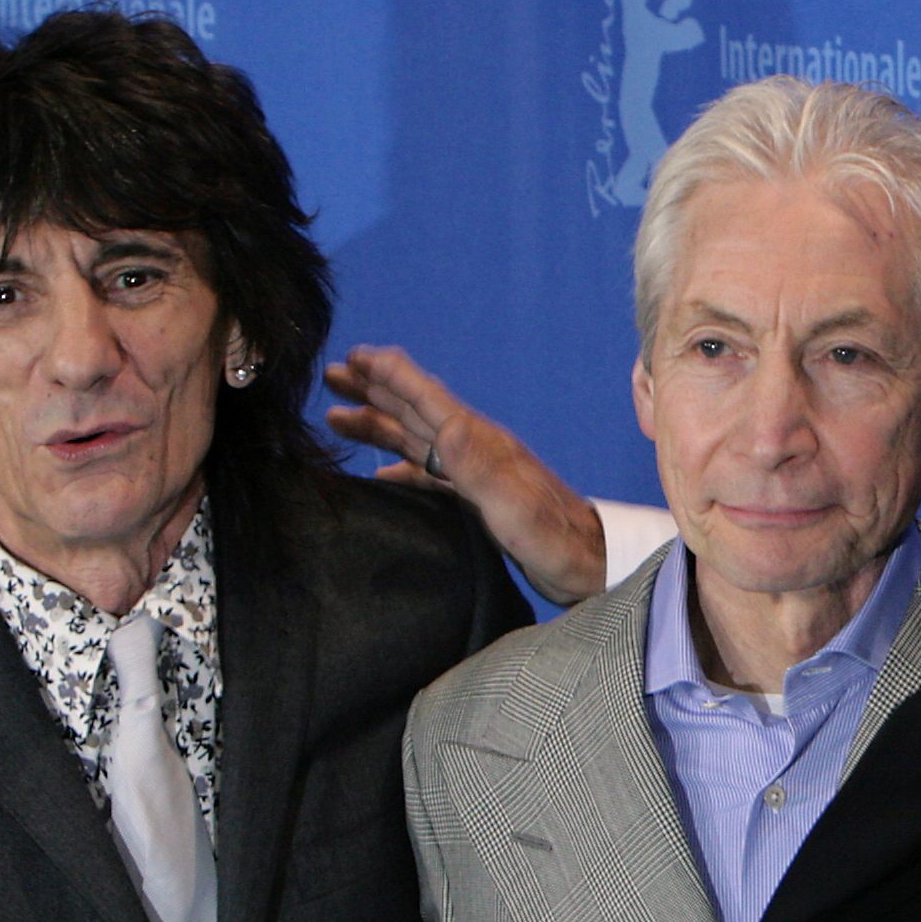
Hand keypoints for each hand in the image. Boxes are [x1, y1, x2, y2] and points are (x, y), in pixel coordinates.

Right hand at [323, 345, 608, 604]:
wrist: (590, 566)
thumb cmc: (556, 542)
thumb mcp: (514, 506)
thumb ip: (480, 468)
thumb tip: (448, 424)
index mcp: (479, 443)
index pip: (427, 398)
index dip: (390, 374)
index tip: (354, 355)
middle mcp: (475, 449)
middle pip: (414, 410)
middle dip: (373, 390)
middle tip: (330, 375)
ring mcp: (477, 473)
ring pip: (416, 439)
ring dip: (379, 424)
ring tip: (337, 416)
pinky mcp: (479, 498)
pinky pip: (428, 474)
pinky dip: (400, 468)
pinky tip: (380, 474)